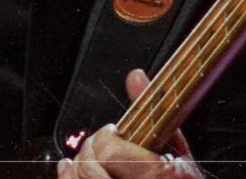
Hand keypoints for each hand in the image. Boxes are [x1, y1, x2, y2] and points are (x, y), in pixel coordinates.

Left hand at [55, 69, 202, 178]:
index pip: (111, 153)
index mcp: (161, 177)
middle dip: (90, 151)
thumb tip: (135, 76)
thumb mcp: (176, 149)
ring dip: (78, 166)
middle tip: (101, 146)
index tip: (114, 132)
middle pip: (90, 168)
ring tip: (92, 159)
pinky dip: (68, 178)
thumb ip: (154, 112)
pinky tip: (73, 170)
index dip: (107, 137)